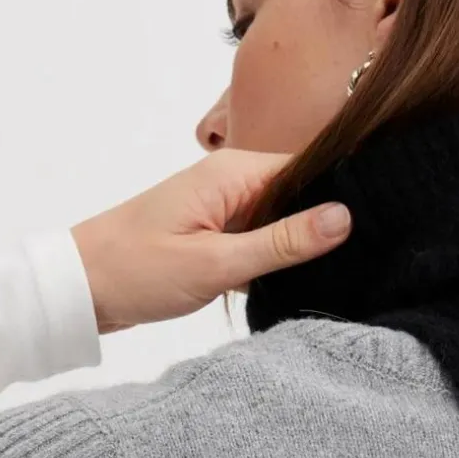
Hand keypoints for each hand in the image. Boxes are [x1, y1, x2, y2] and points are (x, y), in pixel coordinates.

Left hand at [69, 148, 351, 334]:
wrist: (78, 289)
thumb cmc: (136, 271)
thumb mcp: (217, 263)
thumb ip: (282, 242)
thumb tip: (344, 217)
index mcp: (232, 173)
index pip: (308, 167)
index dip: (344, 192)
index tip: (380, 221)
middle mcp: (229, 182)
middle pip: (298, 193)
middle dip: (324, 224)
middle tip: (365, 256)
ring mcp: (220, 209)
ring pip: (279, 221)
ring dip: (297, 247)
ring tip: (338, 272)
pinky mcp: (212, 235)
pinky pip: (258, 240)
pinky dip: (272, 261)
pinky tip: (294, 283)